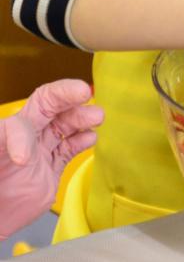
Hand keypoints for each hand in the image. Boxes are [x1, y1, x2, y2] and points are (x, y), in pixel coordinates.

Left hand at [0, 79, 103, 239]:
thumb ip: (8, 143)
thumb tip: (25, 154)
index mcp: (17, 124)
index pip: (43, 99)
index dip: (62, 92)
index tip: (80, 92)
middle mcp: (32, 134)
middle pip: (58, 109)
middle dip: (74, 100)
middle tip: (88, 96)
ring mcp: (43, 151)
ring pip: (67, 128)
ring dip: (83, 119)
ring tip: (97, 117)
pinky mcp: (52, 169)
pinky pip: (69, 150)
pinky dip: (82, 142)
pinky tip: (90, 138)